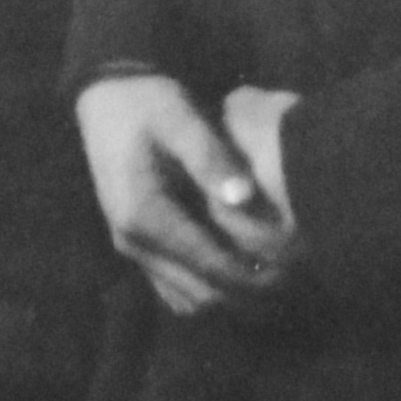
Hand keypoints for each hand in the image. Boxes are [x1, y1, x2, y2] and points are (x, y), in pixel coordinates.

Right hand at [75, 74, 290, 314]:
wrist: (104, 100)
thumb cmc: (147, 104)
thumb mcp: (179, 117)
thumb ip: (211, 157)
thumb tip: (245, 197)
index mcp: (144, 215)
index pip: (211, 266)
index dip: (256, 276)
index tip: (295, 271)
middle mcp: (134, 242)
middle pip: (203, 295)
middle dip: (249, 293)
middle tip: (292, 278)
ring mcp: (133, 249)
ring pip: (190, 300)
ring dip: (231, 296)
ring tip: (271, 276)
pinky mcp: (137, 247)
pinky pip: (176, 290)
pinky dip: (209, 289)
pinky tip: (237, 270)